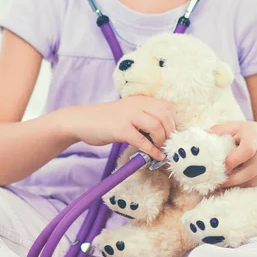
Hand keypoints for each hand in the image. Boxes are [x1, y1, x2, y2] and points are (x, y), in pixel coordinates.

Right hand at [60, 96, 177, 161]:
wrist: (82, 121)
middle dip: (171, 133)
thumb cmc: (106, 120)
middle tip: (169, 145)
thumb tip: (164, 133)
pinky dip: (152, 151)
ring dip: (162, 141)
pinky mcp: (121, 129)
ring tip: (160, 150)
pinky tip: (155, 157)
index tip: (173, 135)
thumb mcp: (127, 112)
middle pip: (165, 116)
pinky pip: (142, 141)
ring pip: (156, 127)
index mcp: (140, 100)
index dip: (174, 122)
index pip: (167, 107)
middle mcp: (137, 105)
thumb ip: (144, 117)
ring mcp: (128, 116)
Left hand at [208, 121, 256, 187]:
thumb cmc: (244, 132)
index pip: (247, 150)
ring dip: (237, 185)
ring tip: (222, 185)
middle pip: (250, 171)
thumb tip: (201, 135)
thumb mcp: (232, 127)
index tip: (222, 166)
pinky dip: (244, 187)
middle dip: (232, 179)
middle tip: (216, 183)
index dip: (234, 160)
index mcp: (253, 137)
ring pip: (253, 181)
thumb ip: (217, 131)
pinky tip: (233, 186)